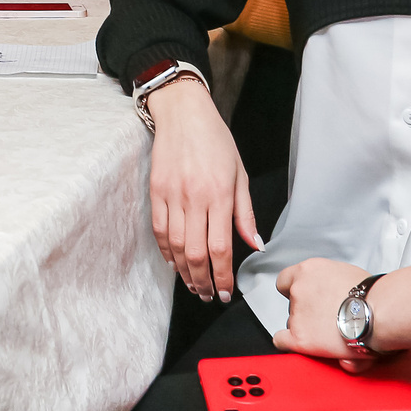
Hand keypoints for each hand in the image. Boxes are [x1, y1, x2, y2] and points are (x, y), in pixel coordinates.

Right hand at [144, 76, 257, 301]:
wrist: (183, 113)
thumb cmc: (216, 141)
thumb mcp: (240, 174)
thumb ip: (245, 213)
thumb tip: (255, 245)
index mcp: (219, 194)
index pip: (220, 248)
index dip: (223, 276)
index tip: (227, 292)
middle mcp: (193, 198)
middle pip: (196, 253)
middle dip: (203, 281)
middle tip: (209, 296)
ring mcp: (171, 195)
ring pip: (176, 245)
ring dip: (184, 271)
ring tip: (193, 285)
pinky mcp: (155, 191)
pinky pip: (159, 229)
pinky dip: (166, 250)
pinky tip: (174, 262)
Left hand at [273, 258, 371, 361]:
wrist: (378, 312)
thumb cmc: (373, 294)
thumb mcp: (347, 275)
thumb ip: (332, 282)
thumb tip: (331, 298)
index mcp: (309, 270)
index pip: (286, 280)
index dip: (294, 290)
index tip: (305, 298)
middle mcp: (299, 290)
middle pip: (292, 303)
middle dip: (306, 311)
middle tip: (327, 317)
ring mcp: (297, 314)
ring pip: (292, 322)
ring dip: (306, 327)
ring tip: (330, 332)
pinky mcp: (300, 337)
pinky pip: (281, 341)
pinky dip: (289, 343)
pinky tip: (303, 344)